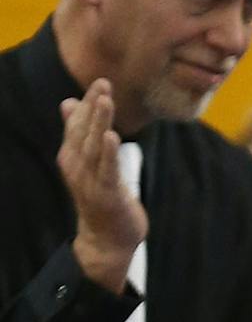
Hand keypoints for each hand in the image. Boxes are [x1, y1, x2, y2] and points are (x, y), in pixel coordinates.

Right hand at [57, 80, 146, 292]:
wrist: (105, 238)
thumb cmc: (99, 196)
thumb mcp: (88, 161)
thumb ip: (79, 133)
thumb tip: (69, 102)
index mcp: (72, 156)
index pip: (78, 124)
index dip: (88, 103)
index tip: (100, 82)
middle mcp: (77, 166)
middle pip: (83, 131)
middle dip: (93, 107)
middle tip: (103, 83)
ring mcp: (90, 181)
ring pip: (93, 147)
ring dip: (99, 122)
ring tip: (105, 101)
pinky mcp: (106, 194)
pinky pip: (107, 170)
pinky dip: (108, 152)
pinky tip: (112, 136)